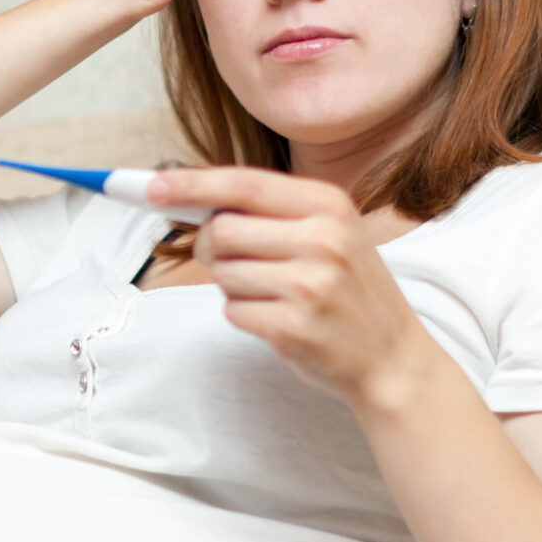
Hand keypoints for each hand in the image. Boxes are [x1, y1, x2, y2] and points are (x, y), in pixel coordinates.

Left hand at [148, 166, 432, 409]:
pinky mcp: (294, 327)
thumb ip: (270, 213)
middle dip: (208, 247)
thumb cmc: (349, 291)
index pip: (242, 183)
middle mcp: (322, 239)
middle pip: (221, 231)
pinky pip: (233, 312)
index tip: (148, 186)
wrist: (393, 358)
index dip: (191, 184)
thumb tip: (189, 196)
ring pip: (223, 275)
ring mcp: (310, 285)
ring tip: (272, 295)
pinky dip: (244, 316)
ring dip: (233, 287)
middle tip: (224, 260)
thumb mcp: (329, 234)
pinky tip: (278, 320)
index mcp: (329, 204)